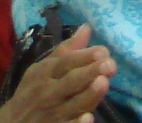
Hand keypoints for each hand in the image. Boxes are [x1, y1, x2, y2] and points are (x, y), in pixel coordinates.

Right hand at [0, 24, 116, 121]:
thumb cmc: (31, 92)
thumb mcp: (42, 68)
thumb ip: (65, 51)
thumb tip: (87, 27)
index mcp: (45, 73)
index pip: (66, 63)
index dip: (84, 56)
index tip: (103, 51)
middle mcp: (49, 92)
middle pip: (71, 81)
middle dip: (90, 72)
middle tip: (110, 64)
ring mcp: (53, 113)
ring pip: (73, 104)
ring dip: (88, 94)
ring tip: (103, 82)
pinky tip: (89, 118)